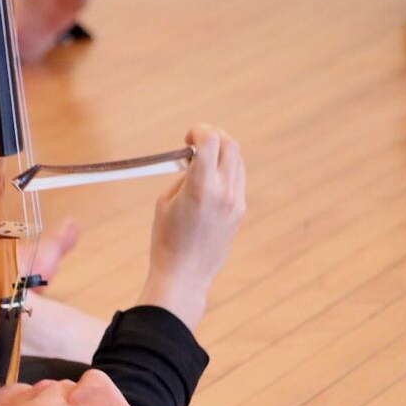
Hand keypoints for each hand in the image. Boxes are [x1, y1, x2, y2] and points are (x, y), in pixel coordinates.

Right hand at [138, 124, 246, 331]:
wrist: (184, 275)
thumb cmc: (166, 240)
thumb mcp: (165, 202)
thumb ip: (183, 176)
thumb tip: (196, 161)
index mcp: (200, 187)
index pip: (211, 141)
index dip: (199, 130)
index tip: (187, 138)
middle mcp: (223, 192)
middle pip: (229, 145)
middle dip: (213, 137)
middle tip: (197, 143)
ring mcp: (235, 202)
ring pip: (237, 161)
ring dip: (221, 153)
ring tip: (202, 163)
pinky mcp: (240, 212)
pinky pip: (238, 180)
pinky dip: (226, 171)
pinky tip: (210, 181)